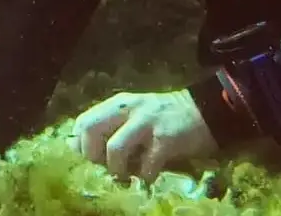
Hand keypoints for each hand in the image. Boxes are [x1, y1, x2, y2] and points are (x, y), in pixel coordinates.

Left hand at [72, 90, 215, 182]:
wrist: (203, 112)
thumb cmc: (162, 117)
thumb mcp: (132, 115)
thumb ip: (109, 127)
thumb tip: (78, 146)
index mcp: (118, 104)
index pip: (83, 121)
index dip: (81, 144)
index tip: (92, 159)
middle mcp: (128, 109)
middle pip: (91, 129)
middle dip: (92, 155)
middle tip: (105, 167)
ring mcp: (147, 122)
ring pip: (115, 148)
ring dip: (117, 169)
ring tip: (127, 174)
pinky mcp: (166, 139)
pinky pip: (146, 165)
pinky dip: (145, 176)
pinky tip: (149, 175)